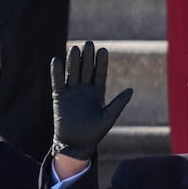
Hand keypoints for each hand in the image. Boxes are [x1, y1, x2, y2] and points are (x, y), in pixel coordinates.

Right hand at [51, 41, 133, 163]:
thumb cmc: (94, 133)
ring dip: (73, 61)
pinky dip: (57, 72)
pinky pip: (58, 82)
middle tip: (89, 44)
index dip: (101, 62)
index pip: (100, 73)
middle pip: (86, 69)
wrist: (75, 144)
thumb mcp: (108, 118)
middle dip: (87, 57)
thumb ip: (118, 104)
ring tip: (75, 49)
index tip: (103, 50)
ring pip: (73, 72)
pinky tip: (57, 61)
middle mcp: (85, 88)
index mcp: (98, 92)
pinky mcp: (59, 96)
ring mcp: (72, 91)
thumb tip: (131, 90)